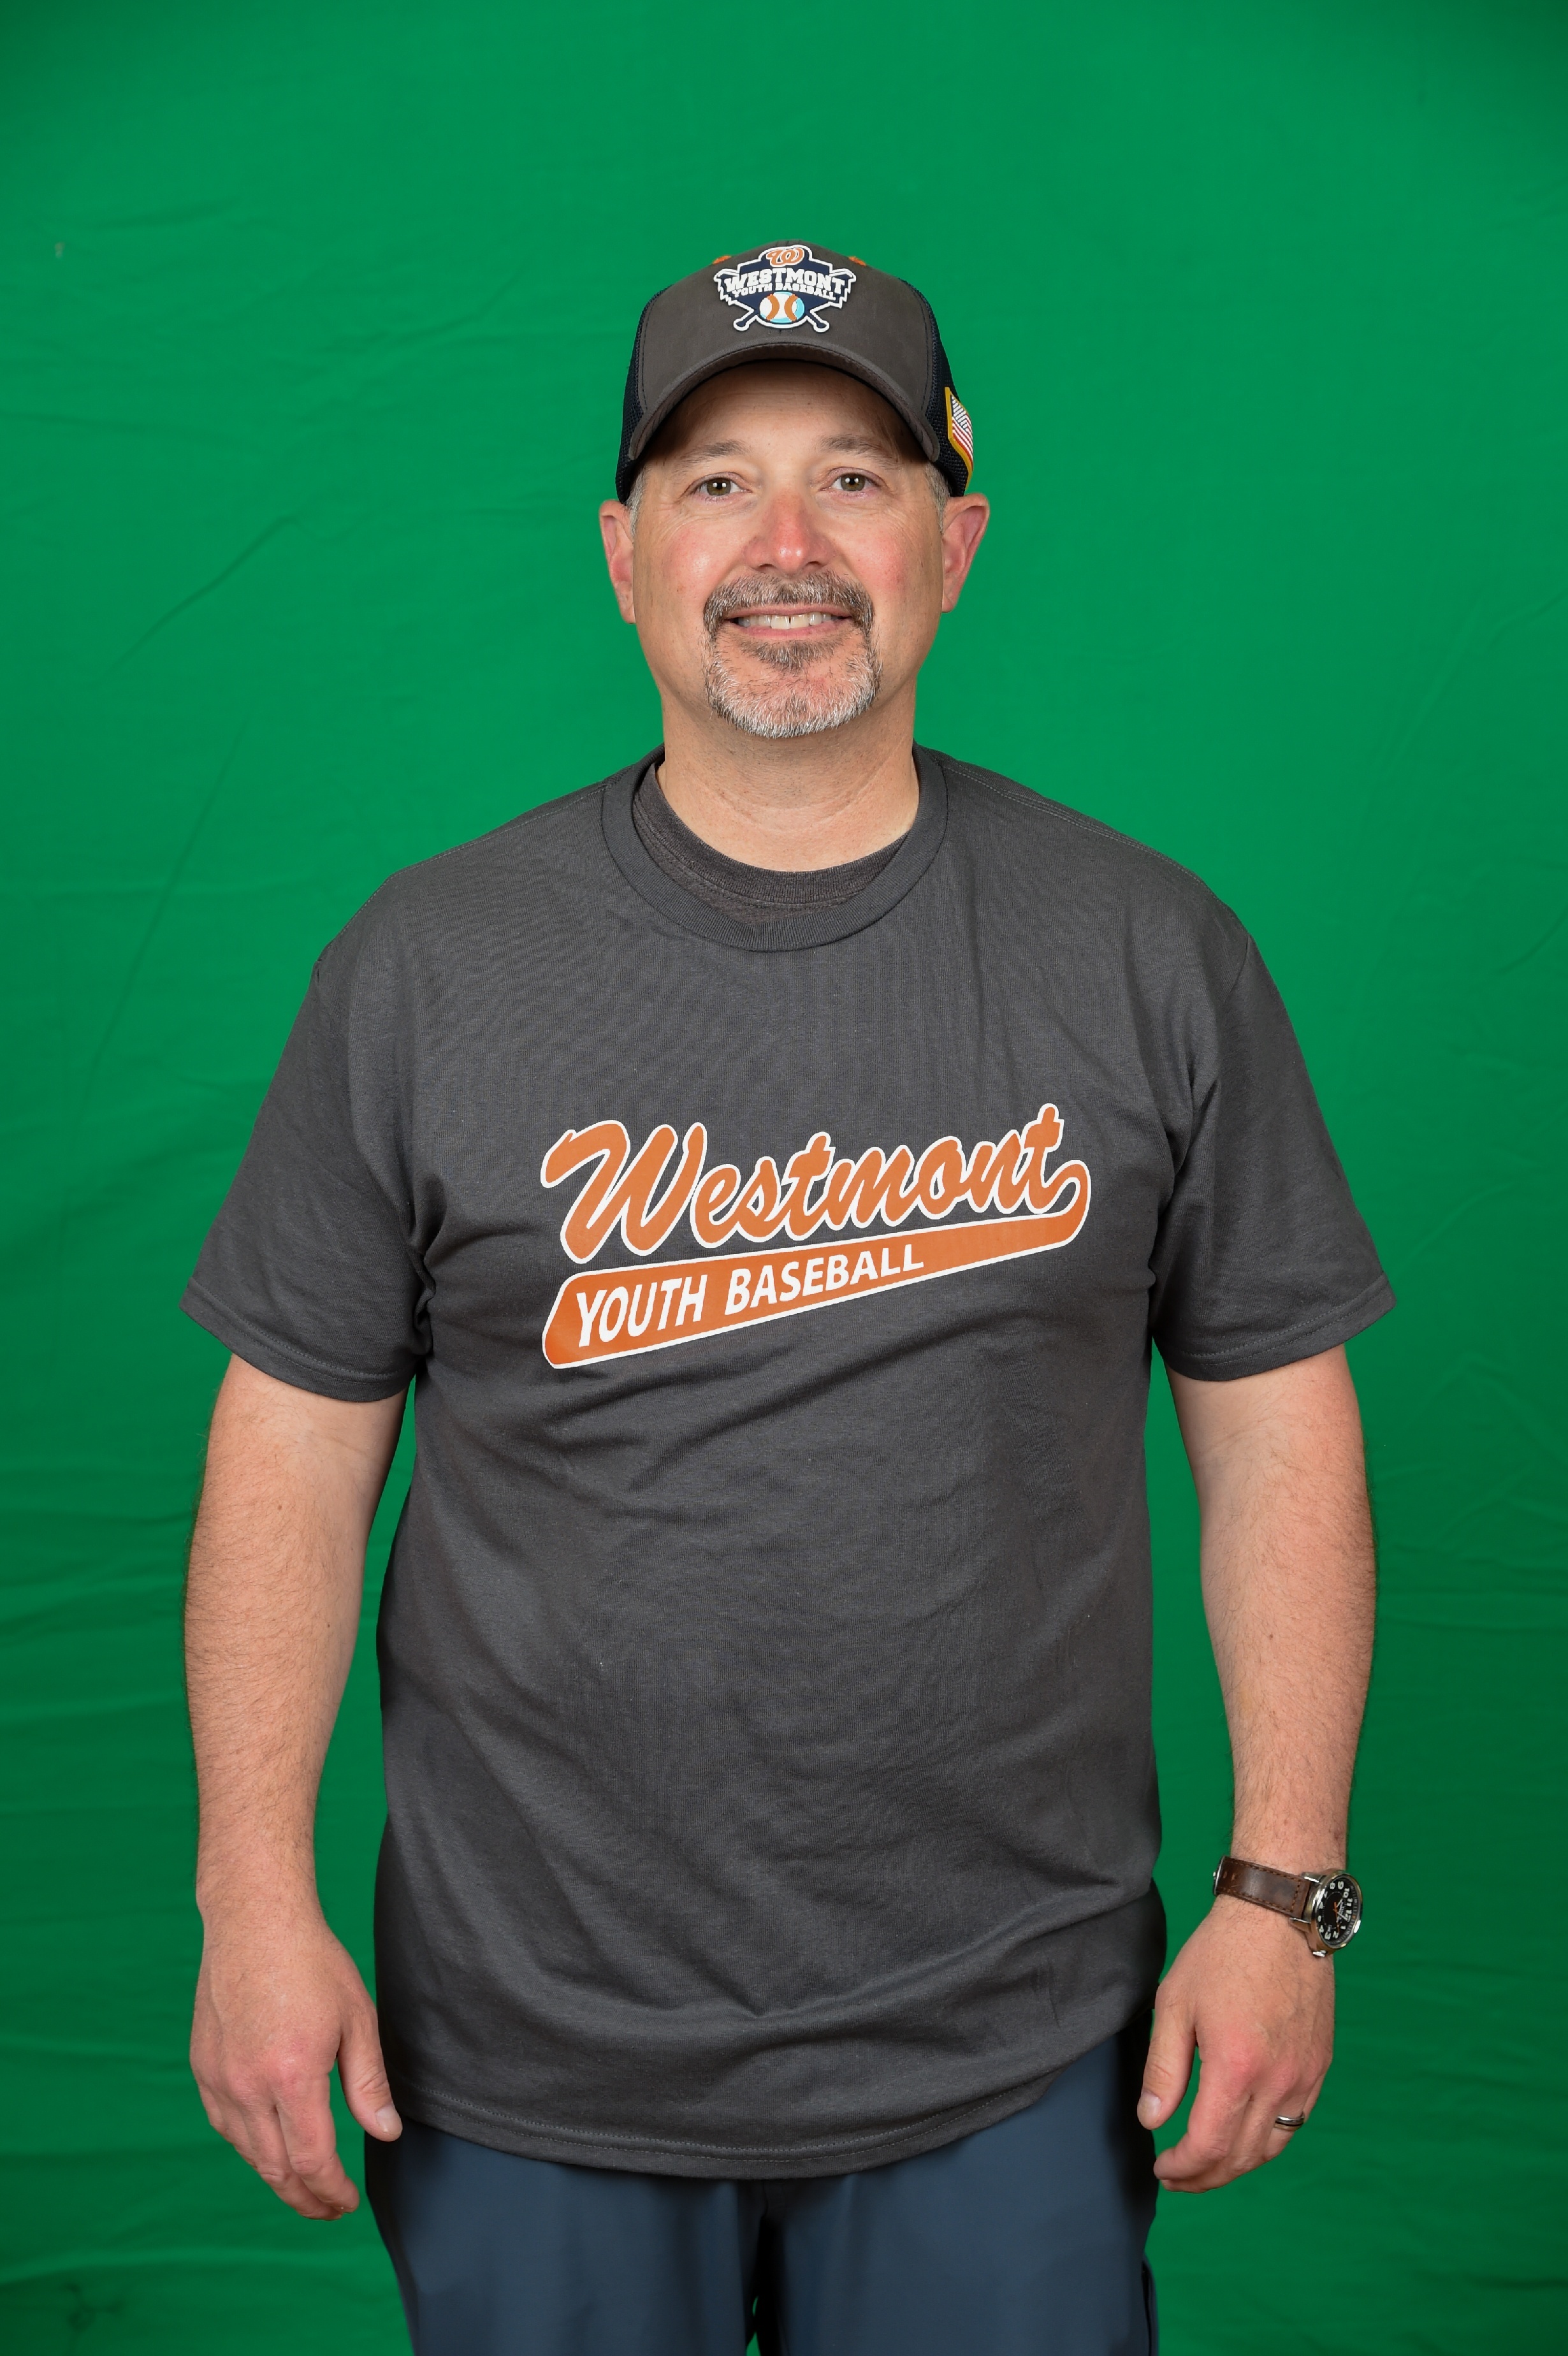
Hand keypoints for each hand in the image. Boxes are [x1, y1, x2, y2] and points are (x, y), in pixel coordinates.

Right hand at [191, 1901, 401, 2218]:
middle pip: (276, 2168)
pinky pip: (225, 2125)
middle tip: (329, 2209)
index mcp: (292, 2075)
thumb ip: (368, 2083)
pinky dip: (250, 2146)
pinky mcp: (202, 2067)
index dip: (332, 2191)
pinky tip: (270, 2145)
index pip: (313, 2160)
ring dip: (277, 2177)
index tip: (348, 2203)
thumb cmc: (312, 1961)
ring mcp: (219, 2078)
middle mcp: (248, 2084)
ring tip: (305, 2185)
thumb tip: (385, 2135)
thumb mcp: (356, 2017)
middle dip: (305, 2198)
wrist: (254, 1920)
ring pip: (248, 2152)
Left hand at [1137, 1897, 1333, 2190]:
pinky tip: (1243, 2135)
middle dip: (1205, 2176)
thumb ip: (1162, 2070)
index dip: (1183, 2167)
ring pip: (1272, 2146)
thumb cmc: (1222, 1953)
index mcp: (1236, 2066)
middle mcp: (1277, 2079)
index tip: (1161, 2169)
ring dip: (1237, 2166)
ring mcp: (1305, 2074)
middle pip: (1241, 2156)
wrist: (1279, 1915)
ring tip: (1206, 2165)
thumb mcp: (1174, 2004)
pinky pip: (1295, 2122)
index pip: (1209, 2145)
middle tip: (1177, 2176)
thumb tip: (1151, 2122)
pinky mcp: (1319, 2064)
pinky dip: (1267, 2141)